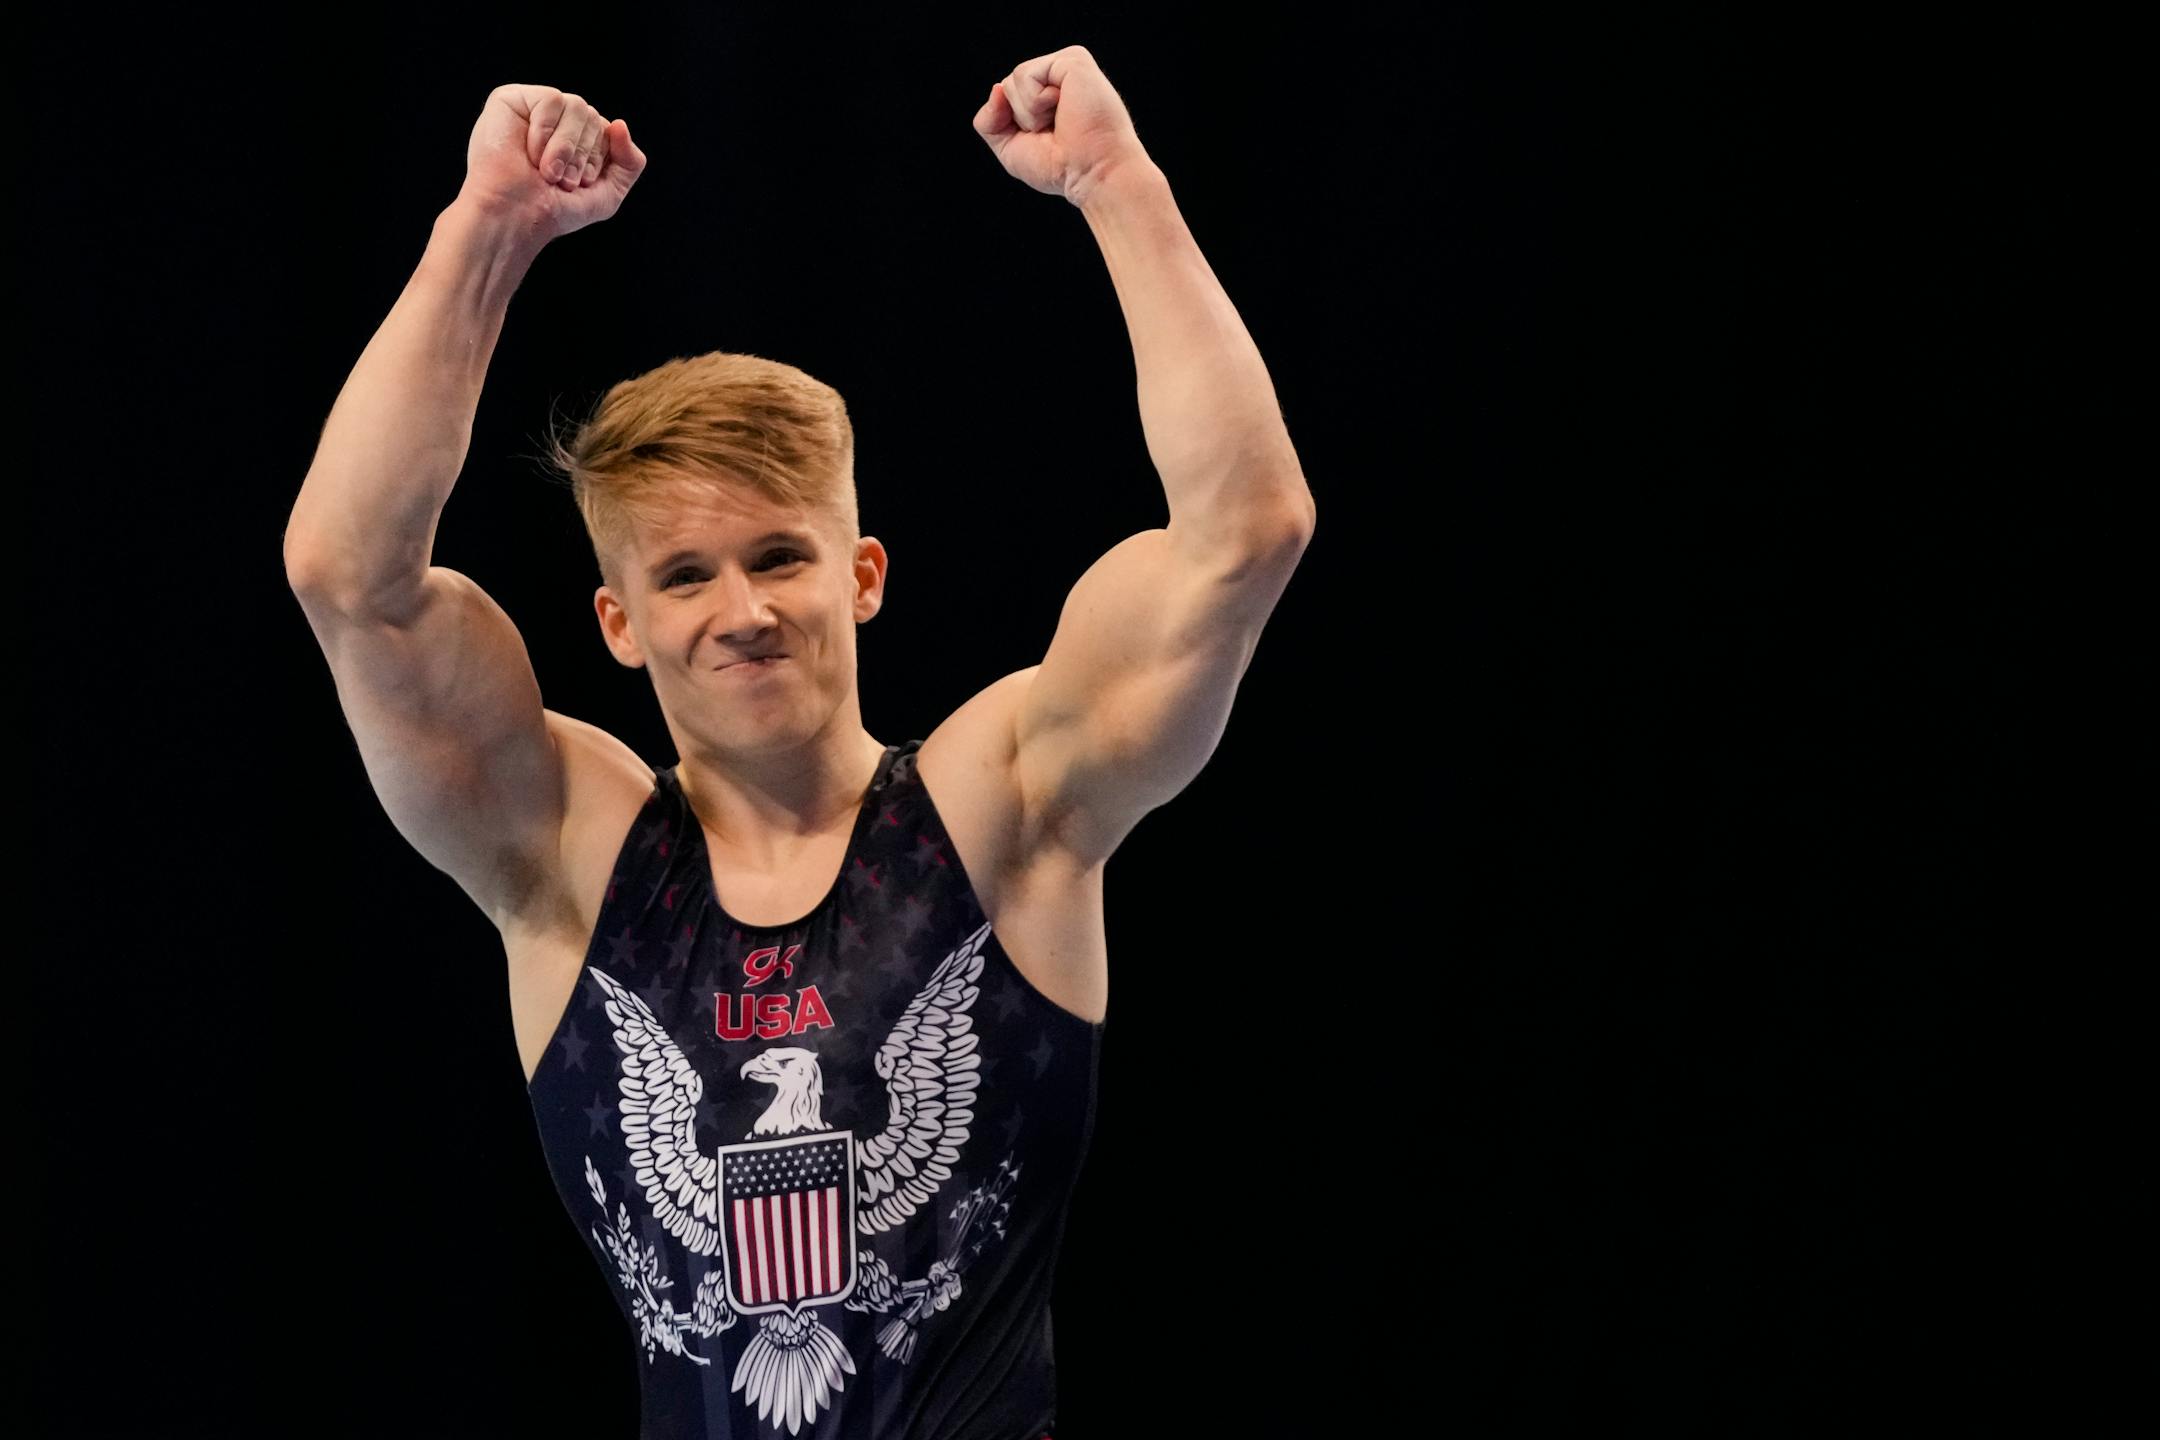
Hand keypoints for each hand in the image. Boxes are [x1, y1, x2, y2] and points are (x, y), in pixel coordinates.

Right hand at [457, 83, 647, 242]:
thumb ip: (630, 162)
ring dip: (566, 146)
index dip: (598, 159)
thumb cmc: (554, 208)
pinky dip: (545, 131)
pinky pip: (551, 99)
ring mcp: (534, 108)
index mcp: (577, 139)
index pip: (608, 131)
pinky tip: (530, 151)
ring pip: (577, 105)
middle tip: (560, 179)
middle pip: (593, 117)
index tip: (579, 184)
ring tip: (547, 169)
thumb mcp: (609, 193)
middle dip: (582, 155)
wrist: (517, 215)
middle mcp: (557, 121)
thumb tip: (619, 124)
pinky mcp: (511, 98)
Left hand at [971, 45, 1147, 205]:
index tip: (1047, 140)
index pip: (1005, 96)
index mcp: (1048, 94)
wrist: (1092, 172)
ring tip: (1062, 120)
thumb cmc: (1061, 167)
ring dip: (1029, 113)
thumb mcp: (1010, 148)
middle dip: (1020, 118)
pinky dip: (1036, 101)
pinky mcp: (1073, 59)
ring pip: (1013, 81)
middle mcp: (1058, 76)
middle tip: (1055, 131)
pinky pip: (1025, 75)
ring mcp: (1066, 65)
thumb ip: (989, 121)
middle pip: (1006, 87)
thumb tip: (996, 87)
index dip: (1013, 125)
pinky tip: (1063, 107)